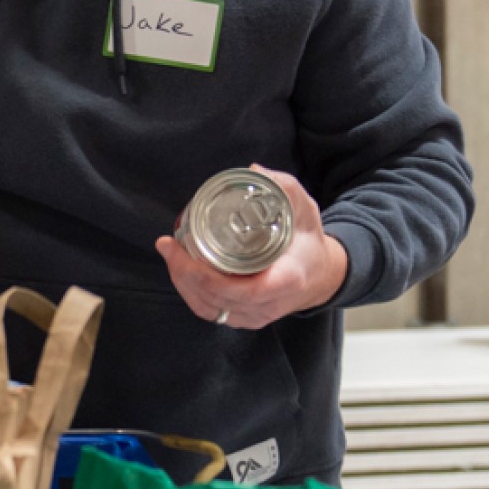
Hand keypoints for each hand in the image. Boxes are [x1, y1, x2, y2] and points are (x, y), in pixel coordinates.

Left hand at [155, 166, 348, 329]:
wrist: (321, 276)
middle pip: (218, 299)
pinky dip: (190, 294)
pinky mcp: (244, 318)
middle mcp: (269, 305)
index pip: (243, 290)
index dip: (206, 277)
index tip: (182, 250)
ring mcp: (256, 316)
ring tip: (170, 254)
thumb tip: (253, 170)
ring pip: (210, 309)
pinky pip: (211, 312)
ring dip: (183, 284)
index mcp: (287, 280)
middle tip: (168, 246)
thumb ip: (283, 188)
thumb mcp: (304, 210)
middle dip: (185, 274)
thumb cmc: (309, 241)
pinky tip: (179, 272)